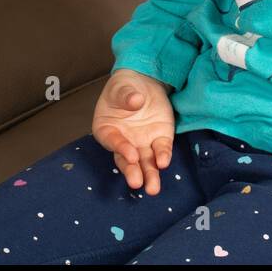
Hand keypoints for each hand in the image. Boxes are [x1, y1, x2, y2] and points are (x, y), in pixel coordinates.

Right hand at [92, 69, 175, 194]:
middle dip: (132, 171)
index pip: (112, 141)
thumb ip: (126, 95)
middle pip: (127, 160)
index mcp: (107, 128)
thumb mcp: (121, 86)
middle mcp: (124, 141)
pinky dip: (163, 156)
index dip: (120, 148)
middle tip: (137, 182)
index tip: (130, 155)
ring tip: (152, 188)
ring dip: (150, 175)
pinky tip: (164, 162)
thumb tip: (135, 100)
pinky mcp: (160, 139)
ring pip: (145, 162)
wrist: (144, 82)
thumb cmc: (125, 86)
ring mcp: (142, 142)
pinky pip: (162, 150)